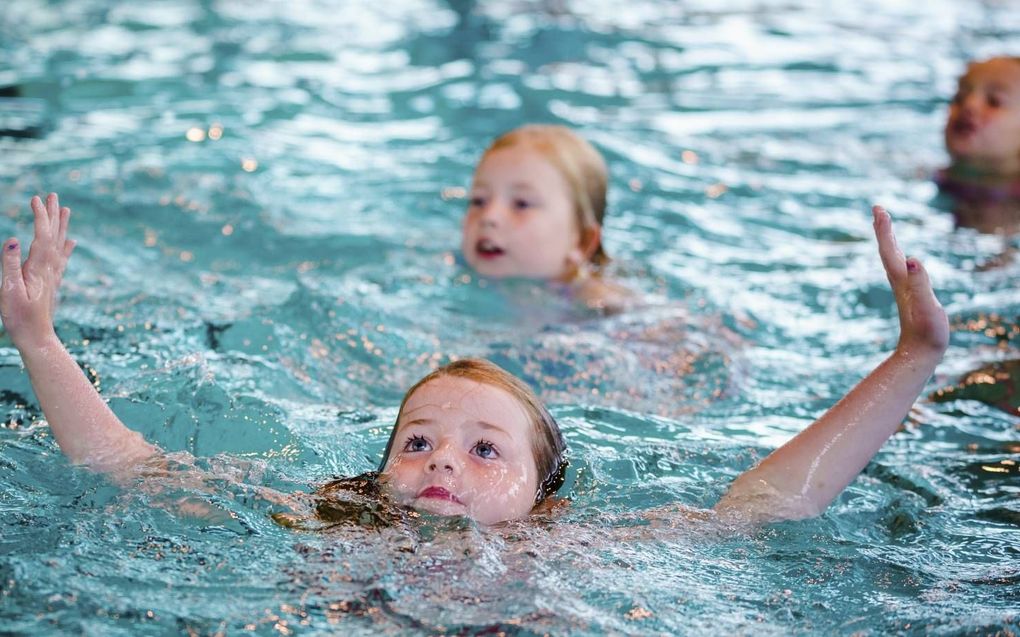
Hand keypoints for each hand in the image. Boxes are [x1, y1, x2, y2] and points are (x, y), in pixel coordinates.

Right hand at [1, 193, 75, 349]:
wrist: (37, 338)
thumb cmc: (20, 318)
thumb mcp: (9, 291)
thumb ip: (10, 265)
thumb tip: (13, 239)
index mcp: (39, 268)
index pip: (41, 235)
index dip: (40, 215)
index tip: (37, 198)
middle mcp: (50, 269)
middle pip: (54, 235)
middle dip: (53, 214)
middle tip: (54, 194)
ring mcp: (53, 276)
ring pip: (59, 244)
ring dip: (61, 226)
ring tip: (66, 210)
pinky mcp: (53, 283)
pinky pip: (61, 259)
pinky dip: (66, 247)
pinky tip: (72, 241)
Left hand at [872, 205, 948, 358]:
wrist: (920, 353)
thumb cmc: (927, 331)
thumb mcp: (926, 306)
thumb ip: (919, 283)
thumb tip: (911, 260)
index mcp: (901, 280)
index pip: (889, 249)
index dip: (884, 228)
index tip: (878, 208)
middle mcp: (899, 281)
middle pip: (888, 250)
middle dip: (884, 228)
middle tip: (878, 208)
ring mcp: (904, 288)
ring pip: (892, 259)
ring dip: (888, 240)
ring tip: (885, 225)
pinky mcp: (910, 295)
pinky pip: (901, 269)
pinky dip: (899, 256)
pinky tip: (902, 258)